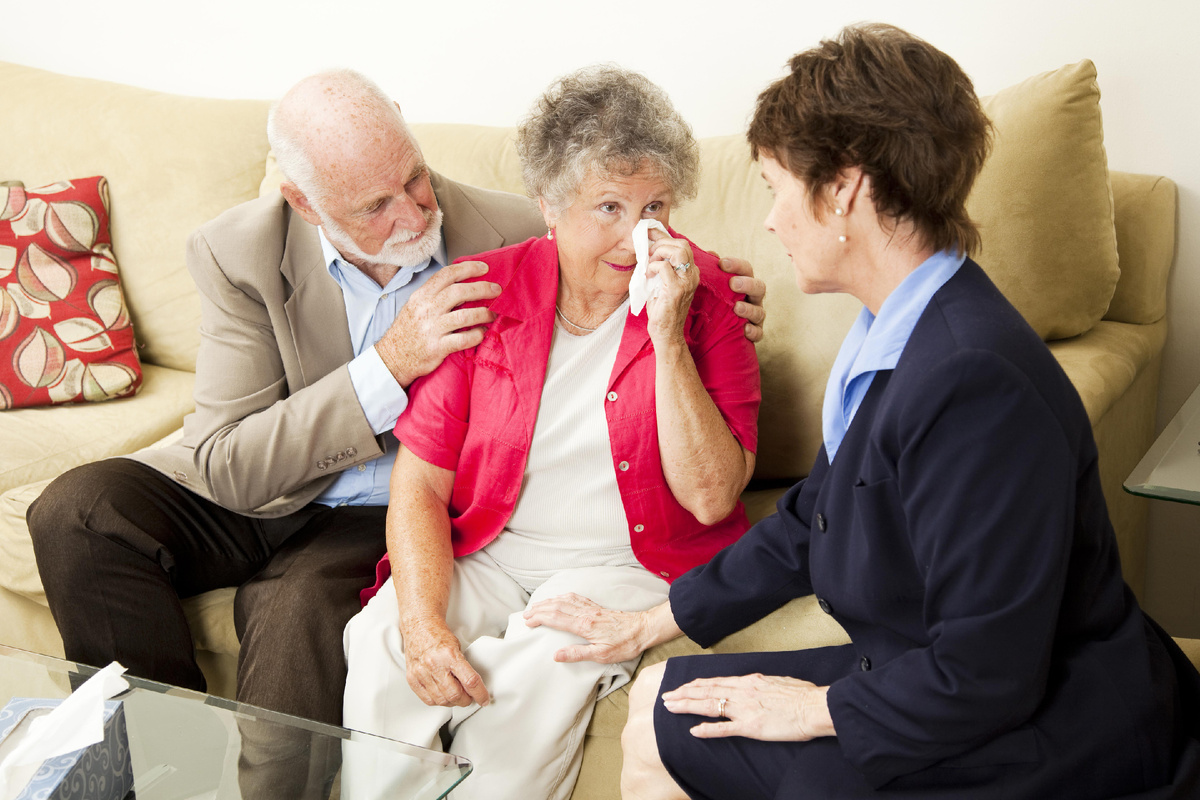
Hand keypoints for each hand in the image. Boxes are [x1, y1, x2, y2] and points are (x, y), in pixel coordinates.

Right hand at [374, 260, 501, 386]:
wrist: (394, 358)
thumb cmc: (409, 331)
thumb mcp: (416, 306)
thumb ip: (435, 294)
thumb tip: (462, 283)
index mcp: (421, 296)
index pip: (446, 275)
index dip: (468, 268)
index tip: (484, 268)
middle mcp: (426, 310)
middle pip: (459, 292)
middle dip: (483, 288)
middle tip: (497, 290)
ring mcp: (432, 329)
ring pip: (465, 316)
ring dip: (484, 313)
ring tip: (493, 314)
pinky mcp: (437, 348)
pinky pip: (463, 339)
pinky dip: (477, 335)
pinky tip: (482, 332)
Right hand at [400, 618, 489, 707]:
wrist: (419, 627)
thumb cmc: (438, 635)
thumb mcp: (457, 647)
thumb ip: (464, 667)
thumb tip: (473, 688)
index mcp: (449, 655)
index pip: (470, 681)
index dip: (480, 694)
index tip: (484, 699)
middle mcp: (434, 665)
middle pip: (455, 695)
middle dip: (465, 700)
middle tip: (469, 697)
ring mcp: (421, 673)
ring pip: (441, 700)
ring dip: (452, 702)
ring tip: (456, 696)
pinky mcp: (412, 678)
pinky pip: (428, 699)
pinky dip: (438, 701)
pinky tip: (443, 695)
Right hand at [523, 592, 647, 663]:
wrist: (643, 629)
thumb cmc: (625, 644)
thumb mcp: (602, 655)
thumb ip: (578, 654)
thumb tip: (556, 655)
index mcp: (584, 625)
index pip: (555, 618)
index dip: (539, 618)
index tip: (528, 622)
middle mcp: (585, 613)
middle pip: (556, 607)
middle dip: (539, 609)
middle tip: (526, 614)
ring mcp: (590, 608)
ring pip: (564, 600)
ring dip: (548, 602)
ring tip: (537, 606)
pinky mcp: (596, 607)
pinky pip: (575, 598)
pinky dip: (562, 597)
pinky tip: (559, 599)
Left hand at [644, 229, 698, 346]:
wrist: (667, 333)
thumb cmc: (663, 310)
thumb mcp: (663, 284)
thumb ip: (662, 268)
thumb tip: (649, 250)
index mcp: (690, 272)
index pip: (683, 245)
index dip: (665, 237)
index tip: (649, 236)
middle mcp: (692, 275)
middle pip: (682, 244)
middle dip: (662, 242)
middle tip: (648, 251)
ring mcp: (686, 282)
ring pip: (677, 251)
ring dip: (659, 252)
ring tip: (649, 262)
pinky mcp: (676, 289)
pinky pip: (664, 267)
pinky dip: (653, 266)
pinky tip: (648, 274)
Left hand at [661, 673, 834, 740]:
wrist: (815, 706)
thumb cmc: (801, 695)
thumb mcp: (776, 682)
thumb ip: (760, 684)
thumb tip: (753, 684)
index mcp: (748, 681)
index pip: (715, 681)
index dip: (695, 685)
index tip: (682, 687)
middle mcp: (742, 691)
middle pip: (706, 691)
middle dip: (683, 694)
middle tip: (665, 697)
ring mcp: (745, 708)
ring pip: (709, 705)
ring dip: (687, 706)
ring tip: (670, 707)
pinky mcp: (751, 726)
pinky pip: (724, 728)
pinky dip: (707, 729)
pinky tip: (693, 730)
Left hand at [717, 256, 765, 342]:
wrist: (708, 334)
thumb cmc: (712, 304)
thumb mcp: (709, 289)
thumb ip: (711, 273)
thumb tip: (710, 254)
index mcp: (743, 284)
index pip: (745, 269)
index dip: (737, 265)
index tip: (722, 263)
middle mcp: (752, 298)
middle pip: (759, 287)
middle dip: (747, 284)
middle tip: (733, 283)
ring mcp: (755, 317)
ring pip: (760, 311)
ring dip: (749, 309)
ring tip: (736, 307)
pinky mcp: (754, 333)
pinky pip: (758, 333)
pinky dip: (753, 331)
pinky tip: (745, 329)